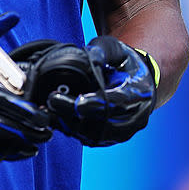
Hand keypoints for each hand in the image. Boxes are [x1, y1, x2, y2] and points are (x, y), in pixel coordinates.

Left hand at [21, 35, 155, 146]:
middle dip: (75, 115)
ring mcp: (122, 131)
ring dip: (70, 124)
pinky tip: (55, 116)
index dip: (96, 104)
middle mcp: (133, 117)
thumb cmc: (124, 63)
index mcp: (138, 94)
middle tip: (52, 101)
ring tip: (50, 108)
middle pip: (103, 123)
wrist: (135, 81)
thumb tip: (89, 55)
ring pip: (95, 136)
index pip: (118, 103)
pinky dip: (72, 130)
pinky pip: (90, 139)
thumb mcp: (116, 50)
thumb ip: (103, 51)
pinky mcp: (109, 138)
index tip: (76, 102)